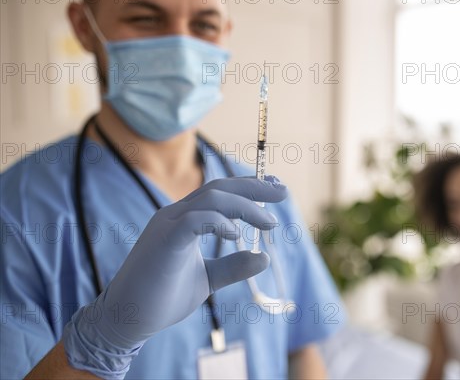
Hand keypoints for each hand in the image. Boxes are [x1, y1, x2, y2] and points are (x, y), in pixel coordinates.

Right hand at [63, 176, 286, 378]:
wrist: (127, 320)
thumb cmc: (163, 298)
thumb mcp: (208, 279)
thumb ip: (233, 266)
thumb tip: (265, 258)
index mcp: (185, 219)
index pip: (221, 193)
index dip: (249, 188)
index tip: (275, 190)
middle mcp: (176, 214)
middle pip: (220, 188)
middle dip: (254, 188)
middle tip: (283, 192)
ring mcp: (168, 224)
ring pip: (211, 199)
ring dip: (245, 207)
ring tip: (269, 222)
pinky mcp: (164, 240)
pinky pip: (195, 220)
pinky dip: (219, 222)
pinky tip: (236, 234)